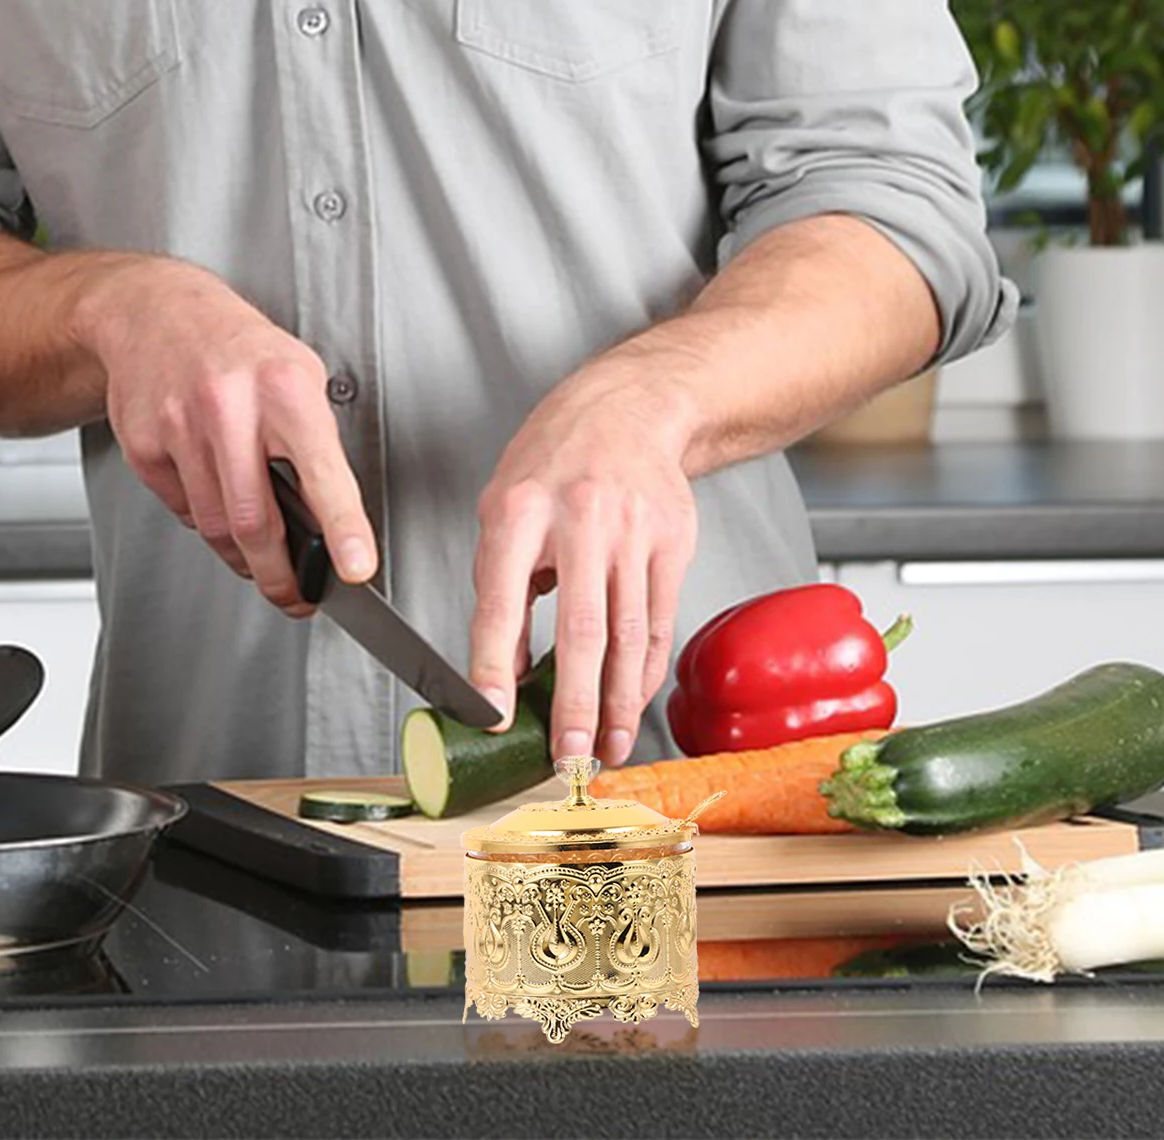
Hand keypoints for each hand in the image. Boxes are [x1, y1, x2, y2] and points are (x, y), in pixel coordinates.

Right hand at [80, 259, 376, 614]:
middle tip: (297, 596)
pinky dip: (205, 518)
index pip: (322, 472)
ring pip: (216, 525)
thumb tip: (335, 518)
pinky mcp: (144, 444)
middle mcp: (231, 406)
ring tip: (260, 556)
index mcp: (285, 388)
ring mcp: (181, 426)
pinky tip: (216, 495)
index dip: (344, 527)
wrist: (158, 312)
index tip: (357, 568)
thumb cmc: (242, 349)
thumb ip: (316, 442)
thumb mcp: (300, 375)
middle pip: (255, 520)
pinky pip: (183, 509)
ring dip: (242, 556)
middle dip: (280, 574)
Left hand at [470, 371, 698, 766]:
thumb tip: (505, 668)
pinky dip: (645, 669)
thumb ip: (500, 581)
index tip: (490, 713)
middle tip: (567, 757)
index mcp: (522, 509)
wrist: (629, 407)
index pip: (503, 598)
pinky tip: (634, 700)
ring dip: (618, 702)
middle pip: (580, 628)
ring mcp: (634, 532)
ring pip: (627, 633)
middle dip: (574, 704)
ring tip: (607, 747)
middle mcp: (582, 519)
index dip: (493, 662)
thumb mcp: (504, 504)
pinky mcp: (673, 542)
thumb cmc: (556, 458)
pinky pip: (658, 620)